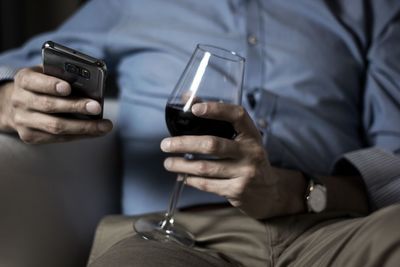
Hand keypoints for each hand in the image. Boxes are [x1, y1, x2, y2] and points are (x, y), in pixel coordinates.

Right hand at [0, 66, 111, 143]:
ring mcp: (23, 121)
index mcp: (23, 80)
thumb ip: (61, 75)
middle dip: (75, 106)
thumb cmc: (41, 86)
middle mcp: (20, 100)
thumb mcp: (46, 74)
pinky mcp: (30, 136)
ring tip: (104, 125)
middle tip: (97, 107)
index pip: (34, 82)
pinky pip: (58, 138)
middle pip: (49, 106)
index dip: (51, 85)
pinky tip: (96, 132)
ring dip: (84, 127)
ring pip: (55, 126)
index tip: (68, 88)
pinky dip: (80, 135)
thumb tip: (89, 83)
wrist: (16, 106)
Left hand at [161, 102, 302, 218]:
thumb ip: (218, 119)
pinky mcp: (238, 191)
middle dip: (184, 144)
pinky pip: (208, 185)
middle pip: (212, 145)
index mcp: (252, 134)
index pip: (237, 115)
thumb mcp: (242, 139)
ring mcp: (246, 173)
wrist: (269, 192)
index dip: (216, 109)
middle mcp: (251, 152)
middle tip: (165, 144)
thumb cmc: (249, 158)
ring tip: (168, 163)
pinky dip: (191, 180)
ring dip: (182, 165)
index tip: (195, 108)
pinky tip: (182, 176)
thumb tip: (187, 97)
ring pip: (206, 168)